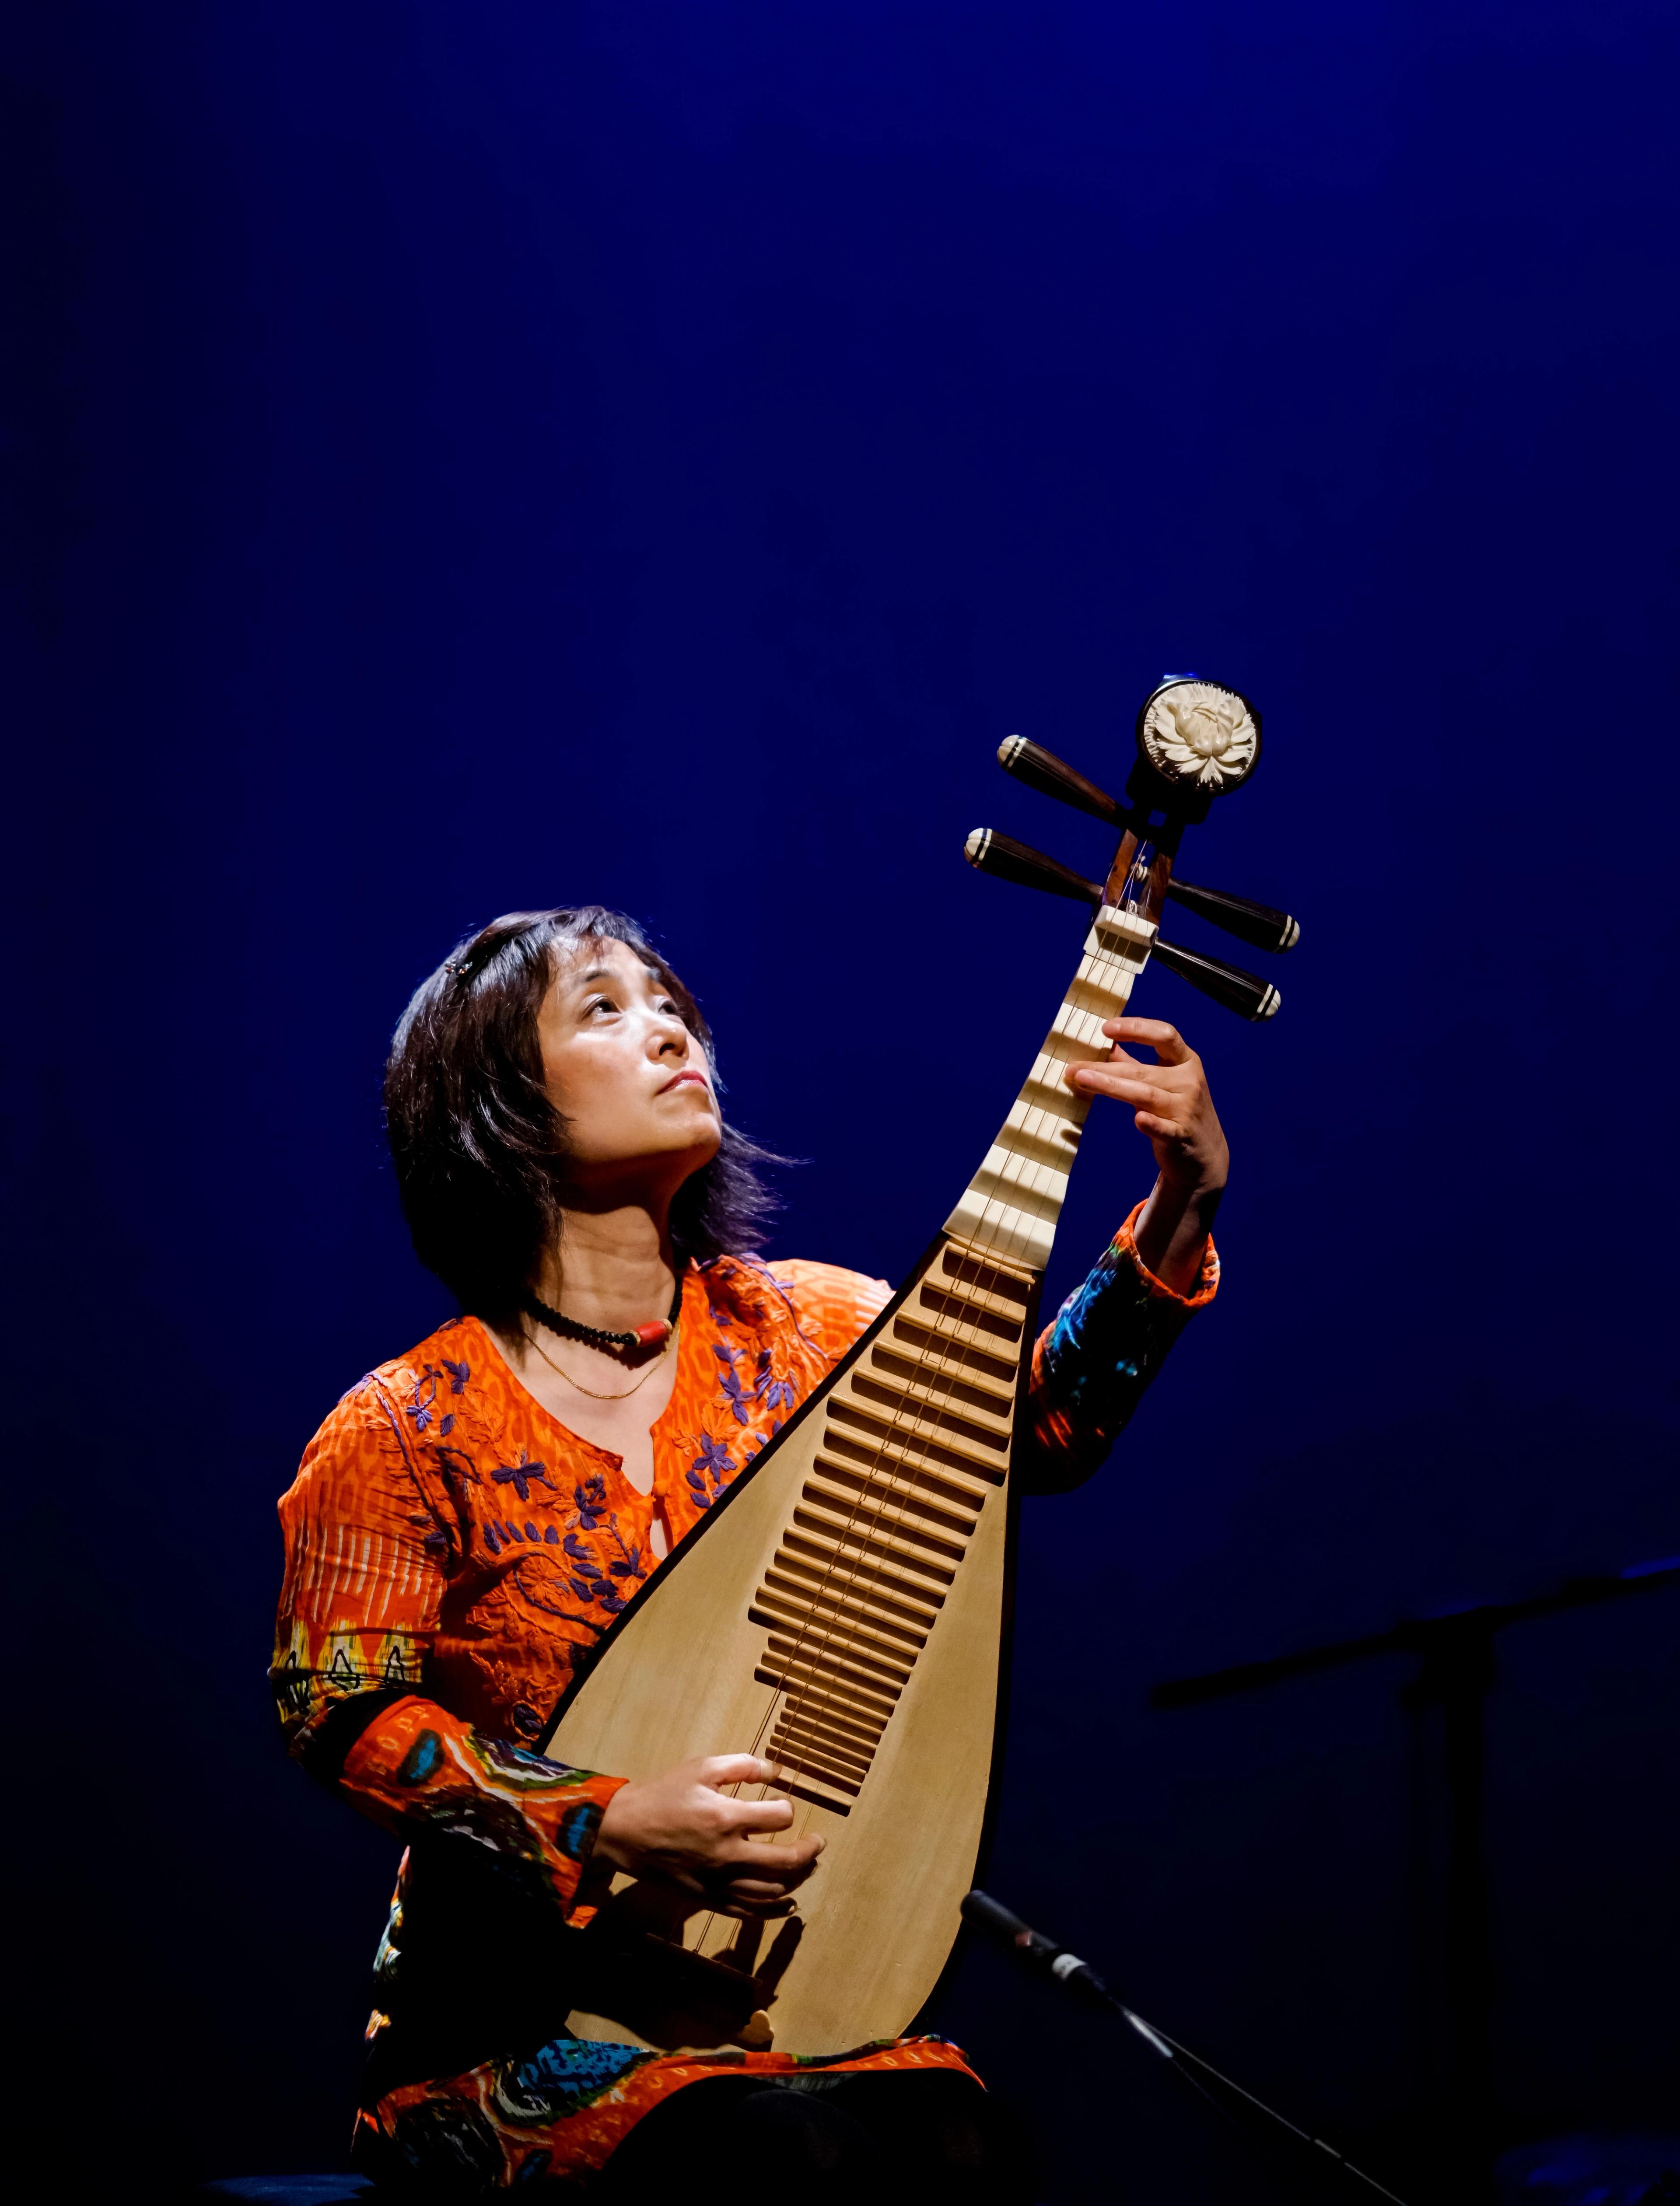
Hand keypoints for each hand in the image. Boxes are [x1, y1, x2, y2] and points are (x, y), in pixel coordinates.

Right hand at [594, 1753, 823, 1917]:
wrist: (627, 1832)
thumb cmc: (665, 1795)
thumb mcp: (701, 1767)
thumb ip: (742, 1765)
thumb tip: (777, 1770)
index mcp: (726, 1818)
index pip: (780, 1818)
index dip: (788, 1808)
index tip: (784, 1803)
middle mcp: (728, 1855)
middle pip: (786, 1862)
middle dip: (810, 1852)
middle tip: (819, 1843)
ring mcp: (719, 1882)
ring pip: (772, 1891)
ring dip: (798, 1880)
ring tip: (808, 1866)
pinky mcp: (710, 1899)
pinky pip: (749, 1911)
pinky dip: (774, 1909)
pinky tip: (788, 1902)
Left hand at [1064, 1016, 1227, 1293]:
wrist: (1206, 1169)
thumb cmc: (1175, 1120)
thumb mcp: (1160, 1088)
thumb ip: (1132, 1065)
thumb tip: (1097, 1041)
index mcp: (1185, 1065)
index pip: (1165, 1035)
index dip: (1136, 1027)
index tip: (1103, 1026)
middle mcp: (1190, 1085)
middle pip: (1143, 1071)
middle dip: (1104, 1069)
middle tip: (1069, 1069)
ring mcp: (1189, 1114)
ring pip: (1145, 1096)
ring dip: (1111, 1089)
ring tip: (1077, 1083)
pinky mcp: (1183, 1143)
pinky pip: (1162, 1128)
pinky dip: (1149, 1122)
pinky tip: (1133, 1118)